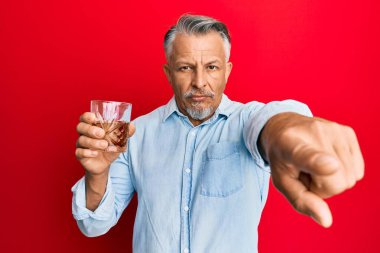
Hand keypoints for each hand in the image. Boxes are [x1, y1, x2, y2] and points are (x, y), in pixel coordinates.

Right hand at [75, 112, 135, 175]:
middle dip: (90, 129)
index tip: (94, 118)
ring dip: (93, 142)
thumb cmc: (110, 147)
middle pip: (80, 127)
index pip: (84, 117)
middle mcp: (84, 134)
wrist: (105, 164)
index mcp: (91, 126)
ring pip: (81, 140)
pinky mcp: (80, 155)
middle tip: (102, 133)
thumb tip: (132, 126)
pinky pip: (79, 152)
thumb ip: (125, 132)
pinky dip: (87, 152)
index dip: (87, 116)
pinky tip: (95, 153)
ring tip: (104, 145)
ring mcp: (81, 144)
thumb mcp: (119, 139)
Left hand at [260, 112, 363, 226]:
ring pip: (350, 179)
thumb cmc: (282, 159)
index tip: (330, 166)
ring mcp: (334, 129)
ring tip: (315, 165)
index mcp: (289, 145)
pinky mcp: (348, 131)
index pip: (306, 156)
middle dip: (323, 187)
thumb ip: (302, 201)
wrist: (284, 128)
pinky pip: (358, 171)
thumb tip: (326, 221)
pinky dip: (344, 172)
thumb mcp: (282, 182)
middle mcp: (314, 132)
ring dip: (333, 179)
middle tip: (306, 173)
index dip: (318, 163)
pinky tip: (327, 159)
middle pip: (337, 182)